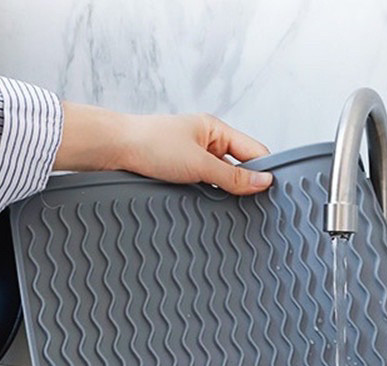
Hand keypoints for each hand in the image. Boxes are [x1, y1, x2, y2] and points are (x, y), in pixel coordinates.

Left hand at [54, 102, 273, 195]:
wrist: (112, 149)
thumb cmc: (150, 145)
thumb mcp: (199, 164)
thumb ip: (233, 177)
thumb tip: (264, 183)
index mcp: (216, 131)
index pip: (255, 152)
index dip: (265, 173)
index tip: (274, 196)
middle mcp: (206, 143)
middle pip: (239, 169)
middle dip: (245, 188)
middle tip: (255, 211)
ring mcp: (193, 159)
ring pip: (220, 181)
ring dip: (224, 195)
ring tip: (231, 213)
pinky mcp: (179, 174)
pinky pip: (203, 188)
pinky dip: (208, 198)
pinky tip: (210, 211)